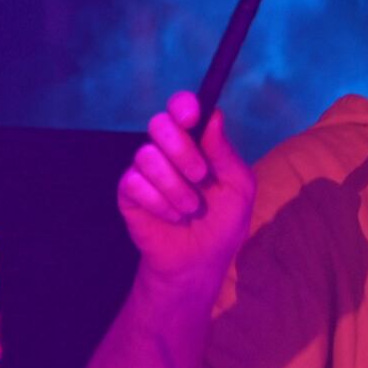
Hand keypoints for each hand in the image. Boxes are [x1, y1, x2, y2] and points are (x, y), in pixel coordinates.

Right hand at [117, 92, 255, 285]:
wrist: (200, 261)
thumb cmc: (223, 223)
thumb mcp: (239, 189)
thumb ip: (226, 154)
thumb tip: (213, 116)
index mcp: (196, 142)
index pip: (182, 108)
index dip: (183, 106)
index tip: (191, 118)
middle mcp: (167, 150)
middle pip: (160, 124)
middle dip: (182, 150)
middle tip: (200, 176)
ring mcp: (145, 169)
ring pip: (147, 156)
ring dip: (175, 187)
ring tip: (189, 208)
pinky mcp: (128, 192)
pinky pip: (134, 183)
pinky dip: (159, 204)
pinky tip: (171, 216)